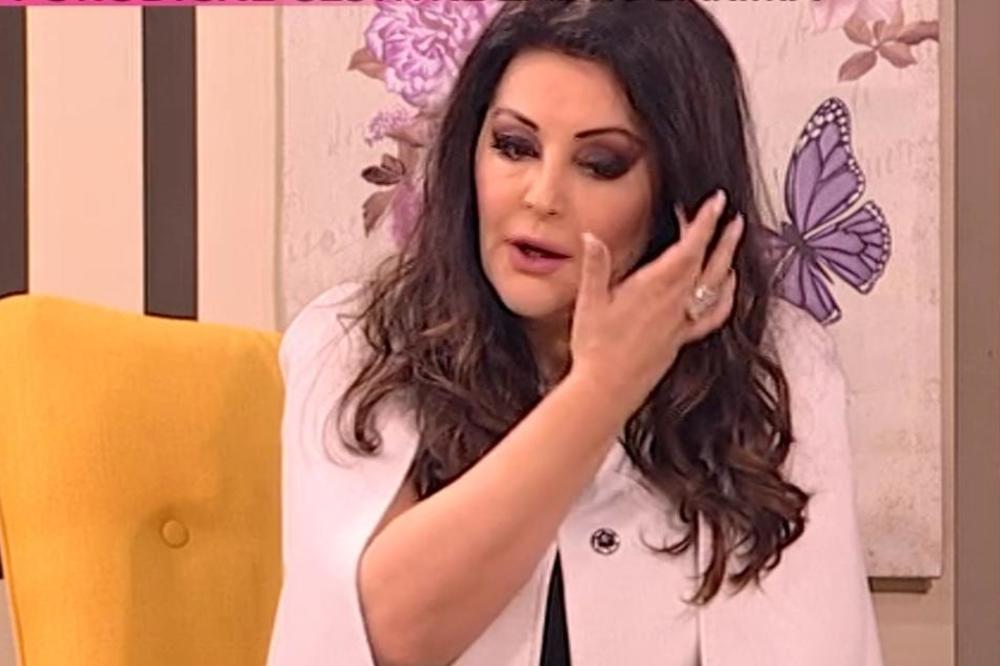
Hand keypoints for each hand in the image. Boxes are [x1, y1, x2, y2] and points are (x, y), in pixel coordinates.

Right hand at [567, 189, 744, 413]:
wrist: (606, 389)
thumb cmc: (596, 348)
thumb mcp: (589, 302)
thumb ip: (595, 266)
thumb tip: (591, 237)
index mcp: (652, 287)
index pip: (688, 247)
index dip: (704, 222)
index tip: (715, 202)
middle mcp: (673, 302)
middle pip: (706, 262)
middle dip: (720, 235)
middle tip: (731, 215)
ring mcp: (680, 321)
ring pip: (714, 284)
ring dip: (727, 259)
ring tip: (734, 241)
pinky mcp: (681, 338)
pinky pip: (712, 315)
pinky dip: (725, 297)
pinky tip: (728, 286)